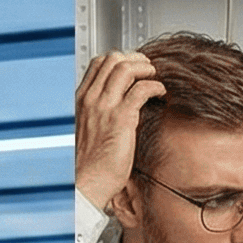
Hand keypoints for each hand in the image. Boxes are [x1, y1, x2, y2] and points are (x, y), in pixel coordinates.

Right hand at [76, 50, 164, 213]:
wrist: (87, 183)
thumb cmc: (90, 164)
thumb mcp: (89, 129)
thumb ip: (99, 113)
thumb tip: (119, 104)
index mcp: (82, 100)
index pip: (99, 62)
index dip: (121, 58)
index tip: (134, 65)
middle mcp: (91, 99)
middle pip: (113, 59)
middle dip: (135, 59)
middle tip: (149, 68)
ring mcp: (104, 107)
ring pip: (126, 68)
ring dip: (146, 69)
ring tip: (155, 78)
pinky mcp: (121, 119)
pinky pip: (141, 89)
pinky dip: (154, 86)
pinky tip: (160, 93)